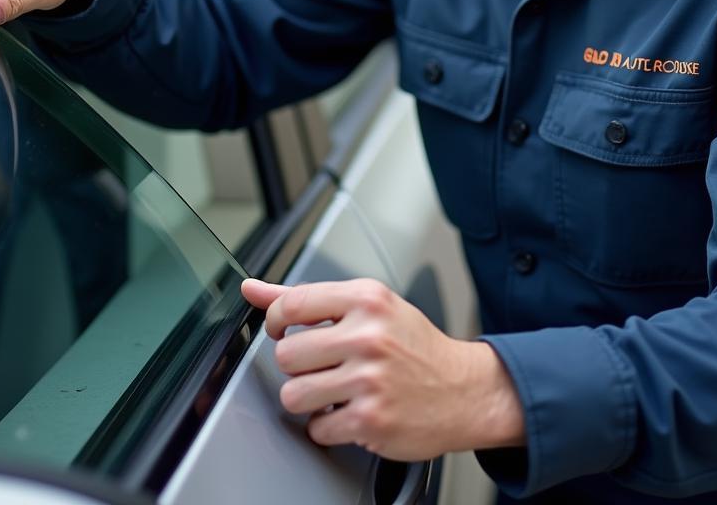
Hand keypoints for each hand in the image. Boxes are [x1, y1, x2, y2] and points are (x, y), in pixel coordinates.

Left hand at [242, 277, 525, 459]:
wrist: (463, 389)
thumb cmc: (412, 345)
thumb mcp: (369, 306)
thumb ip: (307, 298)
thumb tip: (252, 289)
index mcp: (367, 299)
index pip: (292, 304)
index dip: (276, 322)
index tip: (284, 330)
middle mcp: (368, 335)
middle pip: (287, 355)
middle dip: (299, 366)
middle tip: (324, 365)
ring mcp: (369, 379)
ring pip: (294, 394)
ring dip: (309, 399)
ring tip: (335, 390)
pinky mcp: (371, 419)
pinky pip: (317, 428)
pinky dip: (329, 426)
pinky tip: (351, 411)